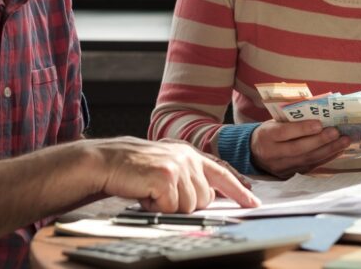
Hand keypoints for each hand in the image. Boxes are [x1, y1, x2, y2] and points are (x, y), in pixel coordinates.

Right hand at [85, 136, 260, 212]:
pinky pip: (172, 208)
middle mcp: (188, 157)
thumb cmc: (134, 168)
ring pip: (190, 206)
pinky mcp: (166, 177)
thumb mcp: (167, 165)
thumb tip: (210, 194)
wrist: (107, 161)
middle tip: (161, 193)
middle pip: (205, 198)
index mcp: (189, 153)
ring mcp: (178, 166)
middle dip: (184, 203)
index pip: (221, 172)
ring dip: (169, 206)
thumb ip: (189, 175)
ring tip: (151, 191)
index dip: (238, 189)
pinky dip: (157, 207)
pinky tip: (145, 194)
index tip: (253, 201)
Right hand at [251, 120, 350, 177]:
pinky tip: (338, 150)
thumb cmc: (270, 132)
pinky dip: (326, 158)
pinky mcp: (291, 174)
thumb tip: (318, 111)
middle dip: (320, 140)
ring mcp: (282, 167)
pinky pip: (311, 166)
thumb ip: (291, 119)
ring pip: (307, 159)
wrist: (255, 153)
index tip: (319, 124)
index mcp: (266, 136)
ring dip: (328, 150)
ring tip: (344, 141)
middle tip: (337, 132)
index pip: (284, 133)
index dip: (302, 129)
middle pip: (298, 149)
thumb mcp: (274, 122)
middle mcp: (273, 154)